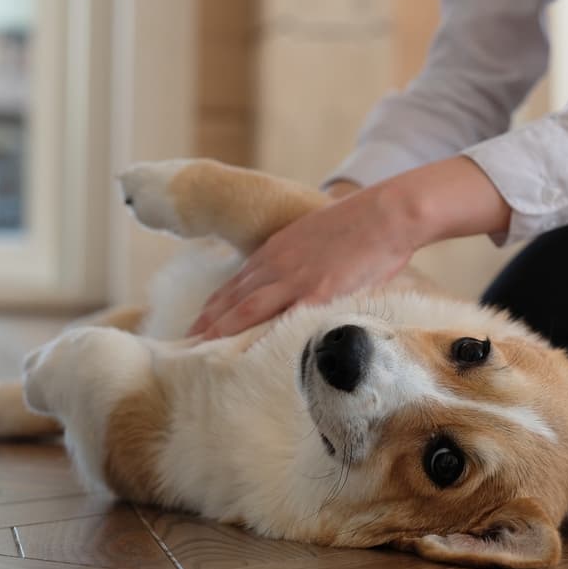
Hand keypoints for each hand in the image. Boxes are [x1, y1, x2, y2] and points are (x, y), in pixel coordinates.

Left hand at [187, 156, 508, 338]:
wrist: (386, 214)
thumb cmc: (362, 227)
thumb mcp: (319, 239)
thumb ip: (303, 259)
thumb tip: (304, 281)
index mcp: (277, 252)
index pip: (235, 285)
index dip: (213, 307)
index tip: (197, 325)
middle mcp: (276, 265)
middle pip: (231, 300)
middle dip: (205, 324)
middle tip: (181, 347)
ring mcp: (294, 279)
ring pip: (244, 310)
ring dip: (218, 333)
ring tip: (197, 354)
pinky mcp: (316, 293)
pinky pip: (280, 320)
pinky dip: (257, 337)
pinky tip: (242, 354)